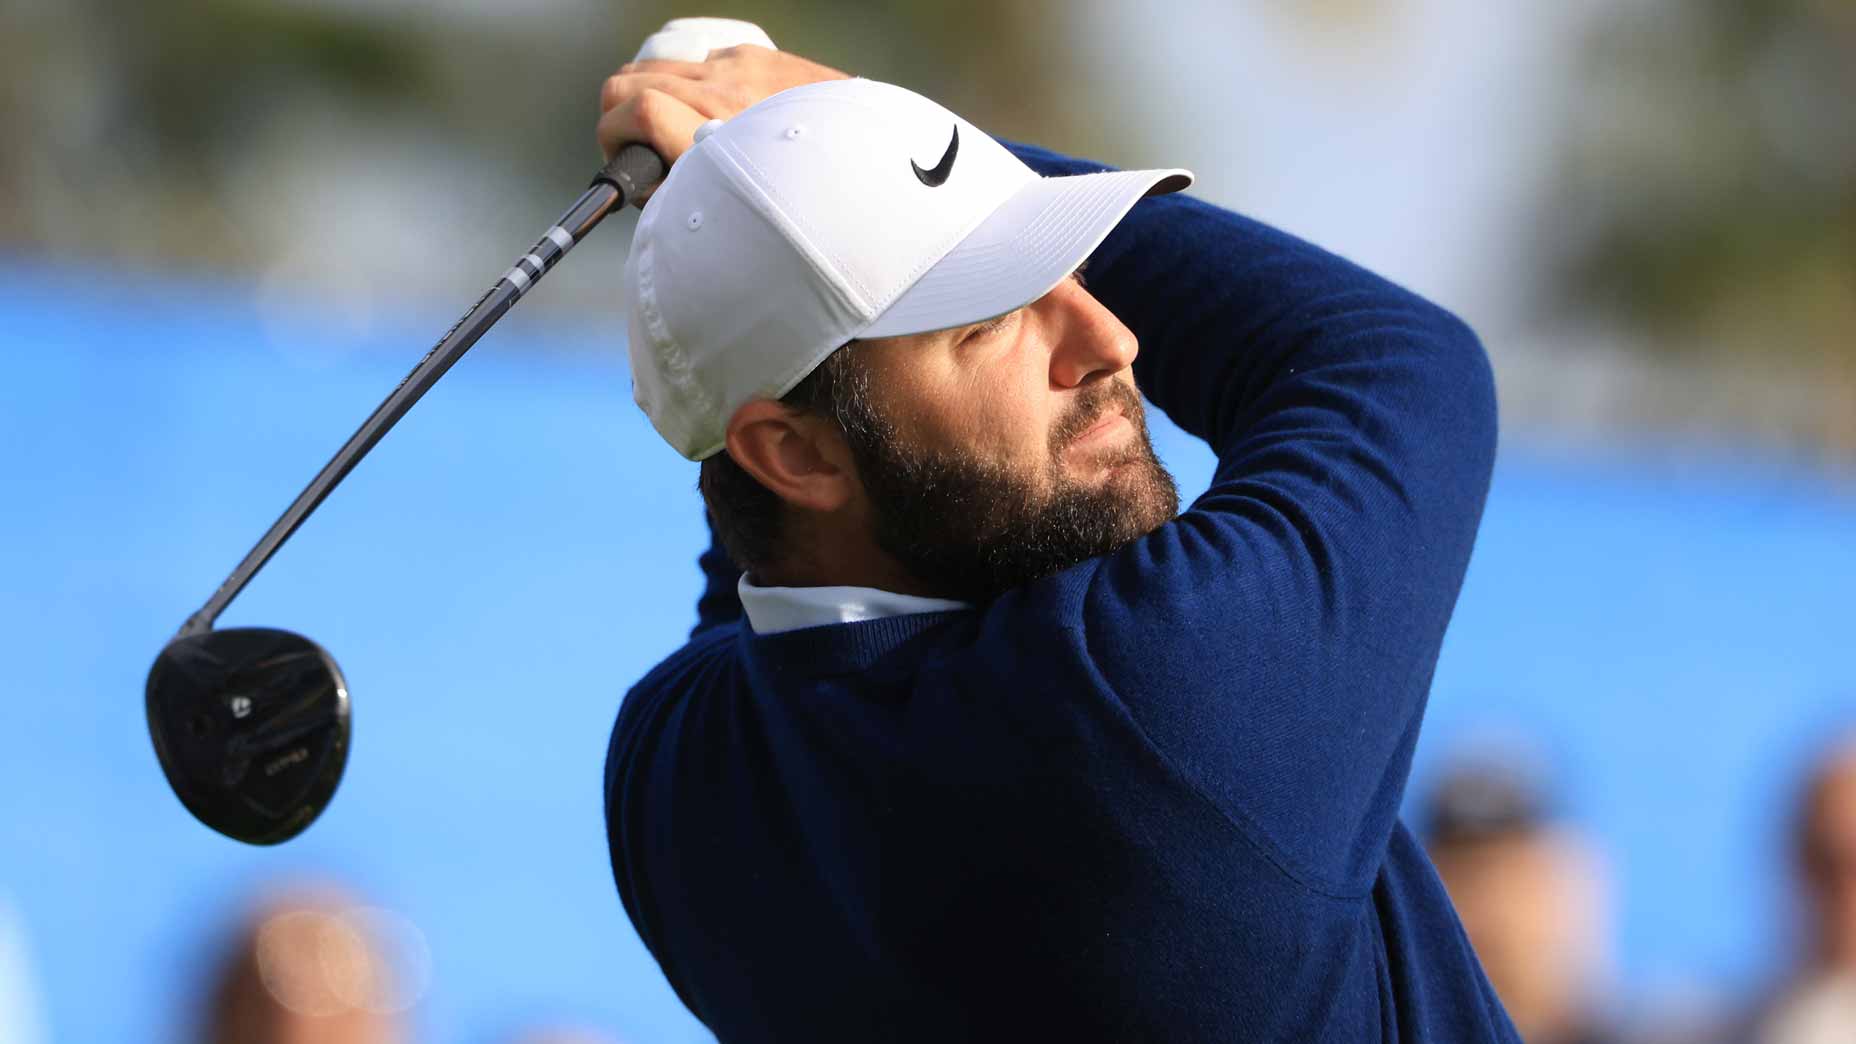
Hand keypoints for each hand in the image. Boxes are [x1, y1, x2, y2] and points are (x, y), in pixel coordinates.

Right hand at [596, 45, 849, 203]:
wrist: (867, 160)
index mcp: (712, 141)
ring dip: (652, 96)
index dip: (611, 135)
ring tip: (672, 131)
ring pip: (658, 66)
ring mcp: (739, 69)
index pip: (632, 110)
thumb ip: (681, 198)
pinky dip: (698, 86)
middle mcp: (722, 96)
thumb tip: (644, 191)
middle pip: (629, 82)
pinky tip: (722, 116)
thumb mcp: (733, 217)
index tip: (619, 159)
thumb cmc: (803, 200)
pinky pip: (703, 62)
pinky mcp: (756, 56)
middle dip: (619, 116)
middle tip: (638, 148)